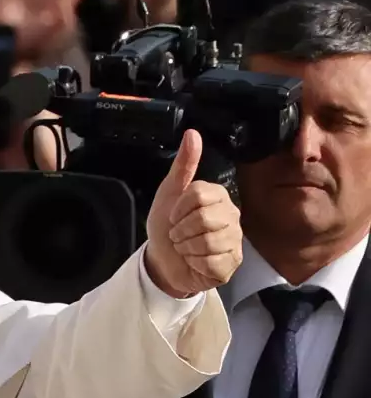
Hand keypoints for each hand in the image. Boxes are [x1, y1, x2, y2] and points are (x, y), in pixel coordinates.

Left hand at [145, 129, 242, 296]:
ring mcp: (235, 241)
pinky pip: (212, 262)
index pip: (200, 194)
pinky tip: (195, 261)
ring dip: (186, 247)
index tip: (173, 215)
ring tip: (185, 247)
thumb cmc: (167, 226)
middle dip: (181, 229)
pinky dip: (195, 262)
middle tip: (178, 233)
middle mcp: (232, 216)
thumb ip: (183, 164)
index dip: (179, 208)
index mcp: (218, 196)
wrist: (163, 260)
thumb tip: (192, 133)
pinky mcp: (232, 263)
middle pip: (205, 218)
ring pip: (209, 242)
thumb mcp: (169, 192)